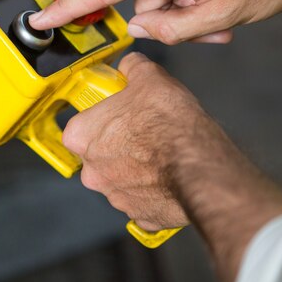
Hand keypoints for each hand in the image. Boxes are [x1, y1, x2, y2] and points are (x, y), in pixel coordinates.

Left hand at [62, 52, 201, 229]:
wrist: (201, 167)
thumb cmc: (169, 126)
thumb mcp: (150, 78)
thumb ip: (133, 68)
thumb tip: (131, 64)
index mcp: (82, 137)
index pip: (81, 125)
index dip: (101, 117)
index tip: (117, 113)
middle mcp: (92, 171)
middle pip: (99, 153)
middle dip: (119, 144)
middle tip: (143, 132)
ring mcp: (115, 197)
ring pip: (121, 178)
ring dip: (137, 169)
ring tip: (162, 153)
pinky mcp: (141, 216)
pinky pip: (144, 200)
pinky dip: (154, 191)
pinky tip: (170, 177)